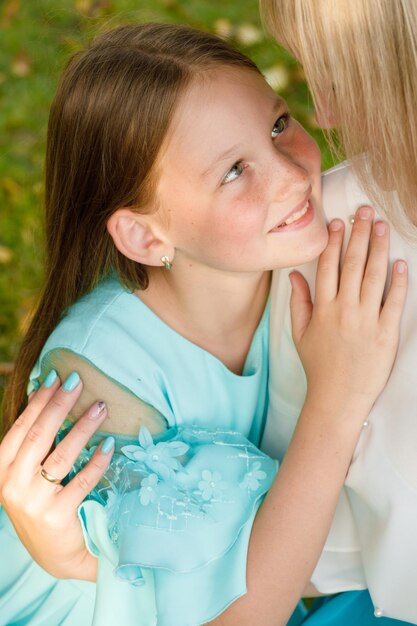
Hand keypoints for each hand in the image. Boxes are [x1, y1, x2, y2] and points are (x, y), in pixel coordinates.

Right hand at [0, 371, 113, 580]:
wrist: (55, 553)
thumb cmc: (43, 503)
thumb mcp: (29, 473)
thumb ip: (35, 439)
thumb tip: (43, 392)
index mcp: (2, 470)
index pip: (21, 428)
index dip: (40, 401)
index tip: (57, 377)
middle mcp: (12, 486)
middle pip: (38, 436)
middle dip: (59, 405)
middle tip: (79, 381)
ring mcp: (33, 503)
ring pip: (61, 456)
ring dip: (82, 427)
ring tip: (100, 407)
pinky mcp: (56, 516)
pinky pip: (81, 482)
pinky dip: (97, 462)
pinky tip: (109, 445)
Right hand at [289, 206, 406, 421]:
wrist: (337, 397)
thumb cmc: (318, 365)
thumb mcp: (300, 334)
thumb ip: (298, 302)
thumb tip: (294, 275)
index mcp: (323, 308)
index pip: (328, 266)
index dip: (334, 241)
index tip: (339, 222)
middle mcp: (344, 309)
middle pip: (353, 263)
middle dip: (360, 234)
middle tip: (365, 211)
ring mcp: (366, 320)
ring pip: (375, 276)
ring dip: (379, 248)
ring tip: (383, 226)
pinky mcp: (386, 333)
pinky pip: (394, 302)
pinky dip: (399, 282)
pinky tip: (401, 263)